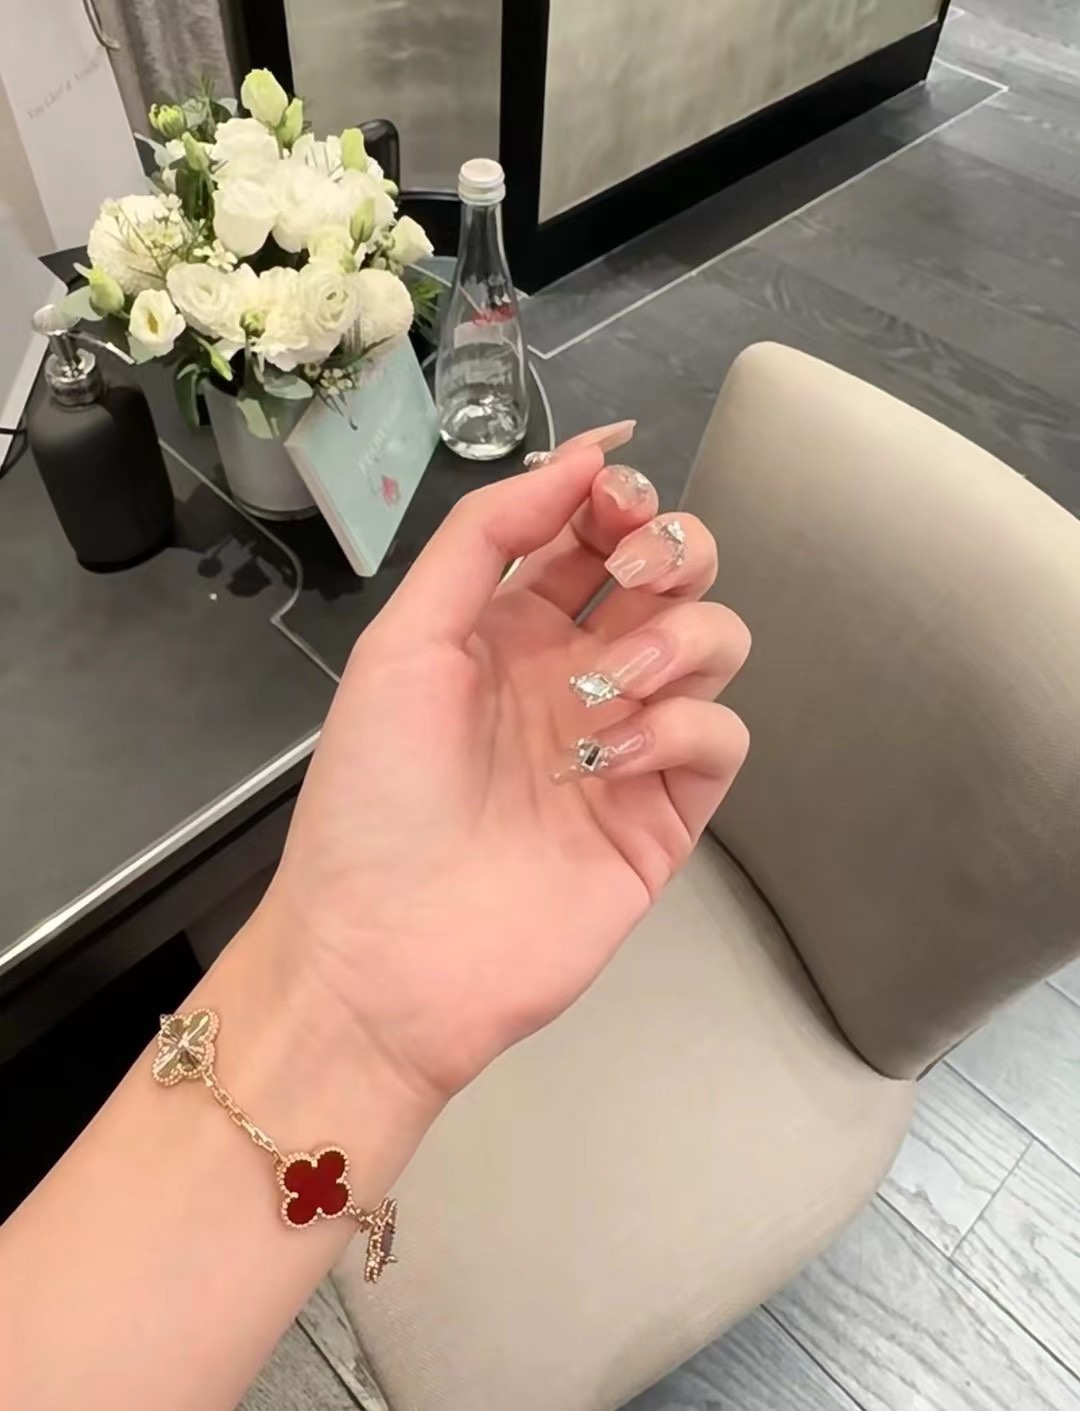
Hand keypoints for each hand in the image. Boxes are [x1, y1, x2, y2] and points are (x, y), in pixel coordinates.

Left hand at [259, 424, 750, 1106]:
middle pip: (673, 575)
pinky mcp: (664, 814)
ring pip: (715, 645)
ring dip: (682, 636)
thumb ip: (485, 537)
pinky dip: (685, 728)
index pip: (593, 534)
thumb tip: (579, 456)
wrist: (385, 955)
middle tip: (635, 573)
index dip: (617, 500)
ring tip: (614, 682)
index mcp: (509, 628)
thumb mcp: (404, 643)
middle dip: (672, 548)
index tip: (613, 497)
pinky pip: (720, 738)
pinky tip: (614, 756)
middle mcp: (577, 672)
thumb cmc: (375, 798)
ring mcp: (629, 742)